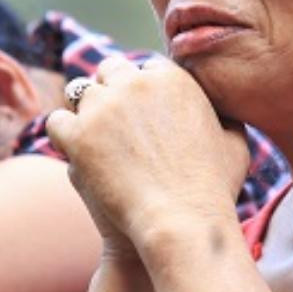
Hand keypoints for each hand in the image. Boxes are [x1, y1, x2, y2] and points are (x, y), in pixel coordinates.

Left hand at [46, 56, 249, 250]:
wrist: (182, 223)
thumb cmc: (213, 189)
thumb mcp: (235, 144)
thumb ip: (225, 116)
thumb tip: (218, 110)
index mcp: (172, 77)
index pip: (145, 68)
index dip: (142, 89)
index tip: (142, 110)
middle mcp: (134, 83)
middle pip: (110, 71)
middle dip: (111, 90)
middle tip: (114, 120)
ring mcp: (103, 107)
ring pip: (80, 93)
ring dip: (86, 111)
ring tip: (93, 138)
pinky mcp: (78, 135)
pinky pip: (57, 121)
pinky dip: (63, 134)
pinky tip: (74, 150)